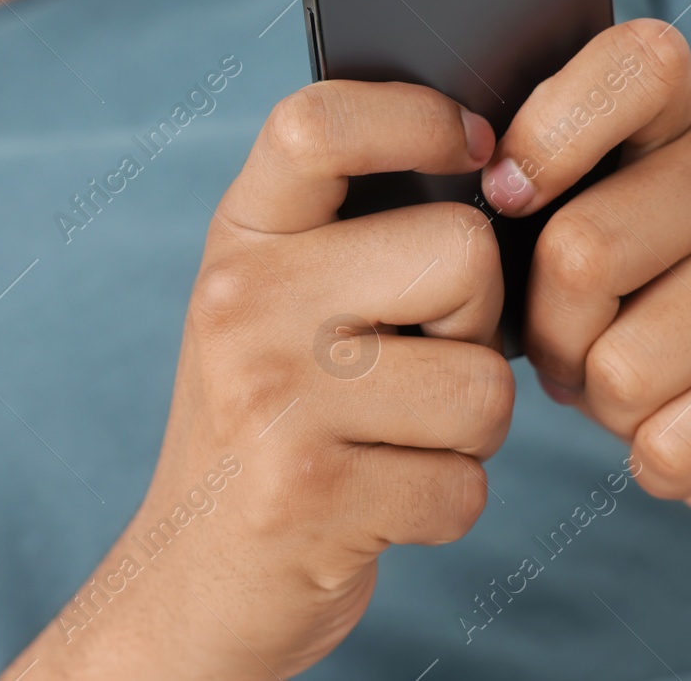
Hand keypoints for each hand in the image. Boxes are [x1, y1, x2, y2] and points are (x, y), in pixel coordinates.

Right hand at [5, 81, 513, 679]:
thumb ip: (351, 231)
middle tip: (418, 359)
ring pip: (484, 383)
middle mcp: (241, 300)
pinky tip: (377, 500)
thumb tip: (498, 169)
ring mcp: (269, 397)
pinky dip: (443, 503)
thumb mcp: (273, 303)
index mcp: (241, 236)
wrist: (191, 573)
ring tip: (393, 438)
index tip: (477, 150)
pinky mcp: (308, 494)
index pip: (318, 122)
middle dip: (475, 322)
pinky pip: (465, 484)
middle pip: (464, 252)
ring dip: (467, 431)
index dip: (419, 117)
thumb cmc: (272, 418)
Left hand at [481, 18, 690, 528]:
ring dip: (600, 403)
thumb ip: (527, 195)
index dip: (547, 135)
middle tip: (570, 343)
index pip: (631, 64)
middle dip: (546, 332)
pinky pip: (670, 442)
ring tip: (632, 384)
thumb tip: (453, 220)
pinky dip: (652, 461)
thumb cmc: (635, 299)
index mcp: (681, 106)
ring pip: (619, 366)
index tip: (506, 196)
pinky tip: (682, 429)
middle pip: (579, 254)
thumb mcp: (578, 224)